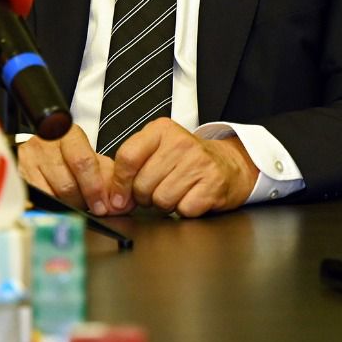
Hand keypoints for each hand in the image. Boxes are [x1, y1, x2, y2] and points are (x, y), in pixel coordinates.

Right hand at [17, 125, 133, 216]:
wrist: (43, 151)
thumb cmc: (71, 157)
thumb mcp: (94, 160)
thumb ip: (110, 177)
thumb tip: (125, 202)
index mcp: (66, 133)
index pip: (82, 161)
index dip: (94, 187)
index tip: (103, 206)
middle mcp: (44, 143)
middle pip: (67, 184)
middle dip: (83, 201)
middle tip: (91, 207)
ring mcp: (27, 159)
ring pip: (53, 195)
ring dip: (68, 206)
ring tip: (74, 203)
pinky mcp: (18, 175)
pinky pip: (38, 201)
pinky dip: (52, 208)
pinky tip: (59, 205)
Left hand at [109, 119, 258, 216]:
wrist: (228, 165)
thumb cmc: (185, 160)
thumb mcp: (158, 149)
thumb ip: (133, 164)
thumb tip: (114, 197)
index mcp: (161, 130)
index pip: (127, 157)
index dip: (120, 183)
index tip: (119, 197)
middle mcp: (180, 142)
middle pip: (142, 184)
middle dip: (145, 196)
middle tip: (157, 190)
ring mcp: (199, 162)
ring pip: (161, 199)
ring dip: (164, 204)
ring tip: (175, 193)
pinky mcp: (214, 183)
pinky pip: (183, 209)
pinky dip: (184, 210)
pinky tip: (190, 198)